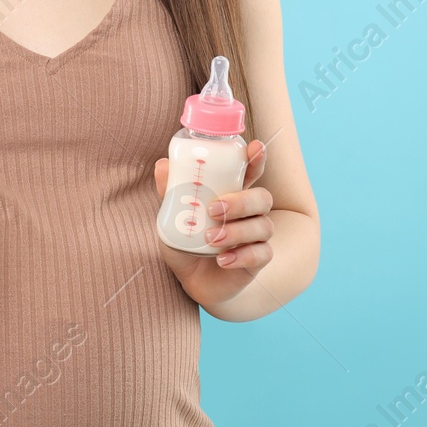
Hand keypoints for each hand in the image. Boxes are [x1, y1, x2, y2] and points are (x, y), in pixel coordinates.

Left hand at [155, 141, 271, 309]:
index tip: (255, 147)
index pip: (251, 172)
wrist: (191, 279)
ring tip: (210, 239)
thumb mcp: (172, 217)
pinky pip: (262, 254)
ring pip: (263, 226)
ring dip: (236, 231)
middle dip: (240, 201)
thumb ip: (170, 192)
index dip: (256, 159)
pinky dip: (242, 256)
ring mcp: (256, 236)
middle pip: (262, 198)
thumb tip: (163, 164)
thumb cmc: (185, 241)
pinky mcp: (257, 260)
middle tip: (213, 210)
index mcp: (232, 194)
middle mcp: (250, 213)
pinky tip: (222, 260)